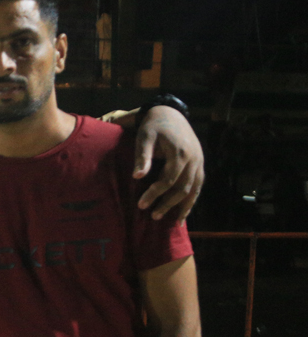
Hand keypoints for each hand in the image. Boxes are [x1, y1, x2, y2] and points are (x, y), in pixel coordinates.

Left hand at [133, 105, 204, 222]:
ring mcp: (200, 162)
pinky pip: (199, 186)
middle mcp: (194, 159)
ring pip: (195, 190)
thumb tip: (137, 177)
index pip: (168, 180)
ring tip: (173, 222)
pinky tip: (184, 213)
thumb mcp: (144, 138)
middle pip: (183, 188)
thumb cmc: (153, 127)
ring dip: (183, 207)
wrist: (170, 114)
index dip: (155, 194)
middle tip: (153, 216)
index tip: (141, 204)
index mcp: (180, 153)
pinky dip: (192, 200)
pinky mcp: (200, 164)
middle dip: (168, 204)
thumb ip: (142, 157)